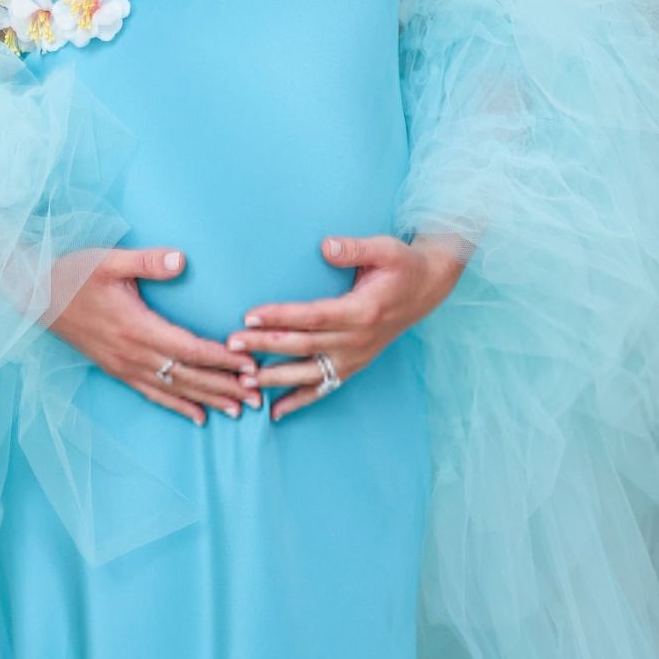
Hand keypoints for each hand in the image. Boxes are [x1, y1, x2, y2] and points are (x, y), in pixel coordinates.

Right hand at [52, 246, 260, 425]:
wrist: (35, 296)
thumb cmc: (74, 274)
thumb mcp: (109, 261)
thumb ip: (147, 262)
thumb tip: (181, 260)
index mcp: (137, 328)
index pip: (190, 349)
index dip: (222, 359)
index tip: (250, 366)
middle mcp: (133, 354)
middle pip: (188, 376)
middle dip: (225, 387)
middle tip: (259, 397)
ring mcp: (124, 366)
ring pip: (174, 389)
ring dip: (208, 400)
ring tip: (239, 412)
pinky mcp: (116, 370)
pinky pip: (152, 394)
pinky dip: (178, 406)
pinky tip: (198, 416)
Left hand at [229, 234, 463, 422]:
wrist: (427, 289)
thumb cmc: (401, 266)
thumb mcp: (386, 249)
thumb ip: (355, 248)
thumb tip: (326, 246)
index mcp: (362, 311)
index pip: (312, 316)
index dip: (280, 316)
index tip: (249, 315)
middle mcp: (357, 340)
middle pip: (303, 345)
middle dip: (265, 345)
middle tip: (232, 345)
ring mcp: (356, 357)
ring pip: (309, 372)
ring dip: (275, 377)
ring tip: (244, 379)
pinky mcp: (354, 365)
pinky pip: (324, 387)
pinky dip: (299, 401)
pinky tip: (274, 411)